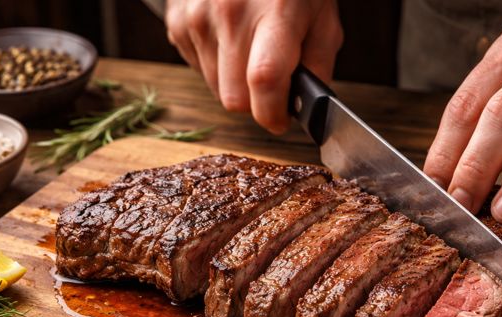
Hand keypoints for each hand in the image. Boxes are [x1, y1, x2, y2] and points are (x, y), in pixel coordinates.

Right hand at [165, 0, 342, 133]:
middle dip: (256, 101)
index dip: (272, 113)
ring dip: (236, 83)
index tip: (281, 119)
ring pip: (215, 89)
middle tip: (272, 81)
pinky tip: (231, 40)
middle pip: (235, 98)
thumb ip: (318, 66)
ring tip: (251, 50)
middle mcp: (231, 13)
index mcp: (275, 12)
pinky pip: (198, 69)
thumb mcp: (323, 19)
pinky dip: (217, 65)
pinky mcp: (178, 22)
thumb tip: (305, 107)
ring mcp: (198, 17)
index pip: (265, 80)